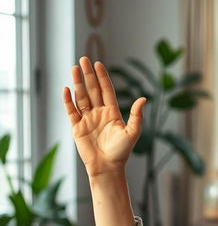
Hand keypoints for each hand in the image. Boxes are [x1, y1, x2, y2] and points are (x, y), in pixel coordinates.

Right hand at [62, 56, 145, 177]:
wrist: (108, 167)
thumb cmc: (121, 152)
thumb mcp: (132, 132)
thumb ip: (136, 116)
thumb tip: (144, 99)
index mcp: (112, 113)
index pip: (106, 90)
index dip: (102, 77)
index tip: (98, 64)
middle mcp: (99, 113)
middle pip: (92, 90)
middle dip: (88, 75)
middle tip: (83, 59)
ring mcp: (87, 119)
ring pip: (81, 97)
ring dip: (77, 83)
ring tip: (74, 68)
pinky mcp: (77, 127)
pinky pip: (71, 111)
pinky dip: (68, 100)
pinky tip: (66, 89)